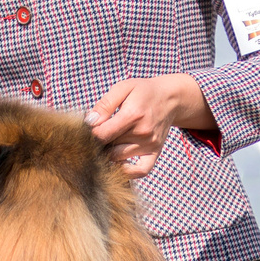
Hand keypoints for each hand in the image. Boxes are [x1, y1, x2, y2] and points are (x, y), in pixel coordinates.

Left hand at [86, 73, 209, 176]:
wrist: (170, 98)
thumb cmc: (143, 92)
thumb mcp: (123, 88)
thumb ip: (105, 104)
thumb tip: (89, 122)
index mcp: (133, 115)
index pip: (102, 134)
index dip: (90, 133)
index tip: (89, 128)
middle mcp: (142, 133)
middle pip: (108, 147)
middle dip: (98, 142)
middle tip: (99, 133)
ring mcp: (150, 144)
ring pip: (118, 159)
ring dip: (109, 153)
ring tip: (109, 141)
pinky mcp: (155, 152)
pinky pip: (141, 171)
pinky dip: (128, 171)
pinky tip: (119, 162)